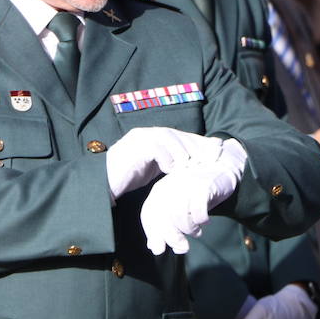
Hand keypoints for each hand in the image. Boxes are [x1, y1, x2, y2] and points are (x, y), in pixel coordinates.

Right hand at [106, 127, 225, 199]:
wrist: (102, 184)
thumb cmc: (126, 178)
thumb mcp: (152, 169)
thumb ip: (168, 163)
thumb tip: (190, 165)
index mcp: (151, 137)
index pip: (180, 136)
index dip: (199, 142)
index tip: (218, 149)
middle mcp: (146, 134)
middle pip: (177, 135)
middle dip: (197, 145)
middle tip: (213, 156)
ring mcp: (138, 139)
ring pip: (168, 138)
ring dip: (183, 151)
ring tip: (192, 165)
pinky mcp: (133, 148)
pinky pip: (156, 148)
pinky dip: (166, 158)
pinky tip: (172, 170)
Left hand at [138, 138, 246, 254]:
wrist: (221, 169)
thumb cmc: (197, 192)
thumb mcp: (179, 207)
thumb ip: (166, 225)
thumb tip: (155, 248)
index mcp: (160, 190)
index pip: (148, 213)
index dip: (152, 233)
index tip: (159, 248)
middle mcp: (170, 185)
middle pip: (163, 217)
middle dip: (171, 237)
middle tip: (181, 248)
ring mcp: (186, 185)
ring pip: (179, 215)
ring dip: (188, 230)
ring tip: (196, 232)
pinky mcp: (203, 187)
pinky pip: (198, 211)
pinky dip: (200, 221)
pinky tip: (204, 222)